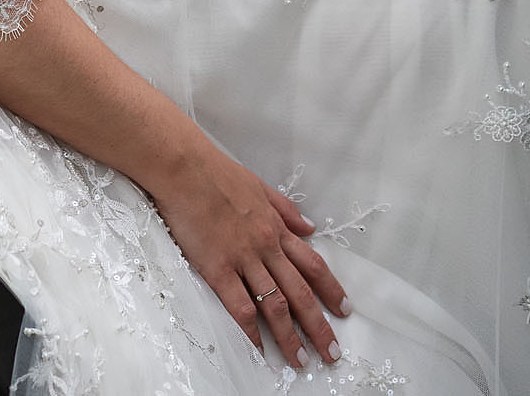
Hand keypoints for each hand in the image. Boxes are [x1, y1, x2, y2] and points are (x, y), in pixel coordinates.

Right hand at [150, 144, 348, 369]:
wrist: (184, 168)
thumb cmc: (217, 172)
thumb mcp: (260, 186)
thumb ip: (286, 209)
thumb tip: (310, 227)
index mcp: (276, 227)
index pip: (313, 265)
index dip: (331, 290)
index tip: (344, 310)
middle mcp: (266, 246)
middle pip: (300, 292)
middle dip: (319, 326)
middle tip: (332, 352)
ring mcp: (243, 259)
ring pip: (274, 305)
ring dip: (290, 337)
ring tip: (300, 361)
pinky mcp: (218, 269)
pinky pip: (239, 307)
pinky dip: (251, 333)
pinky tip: (258, 351)